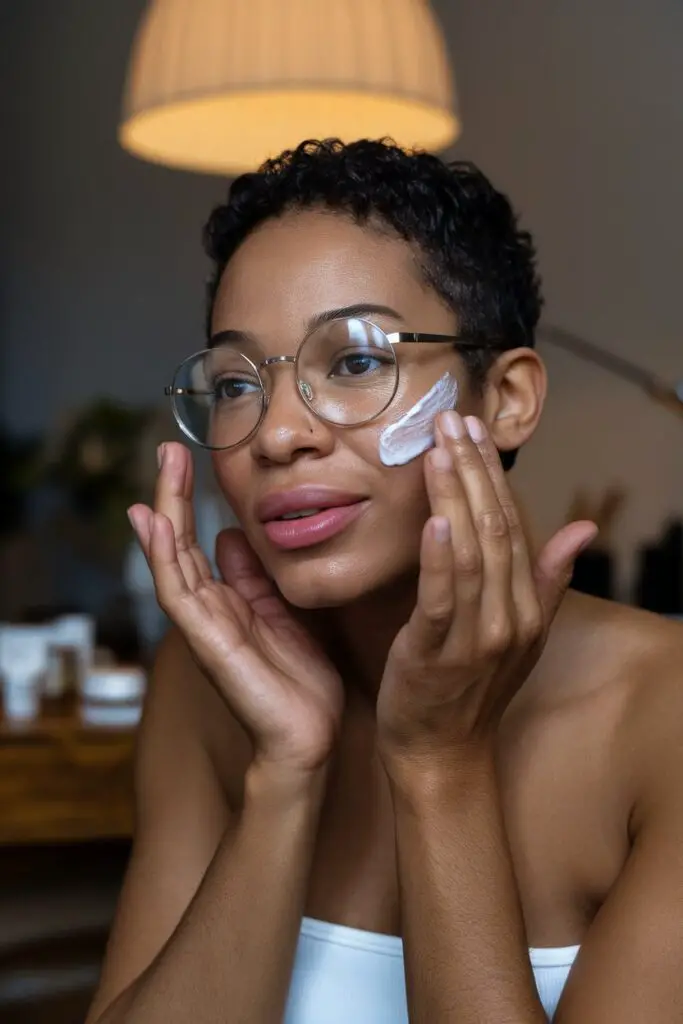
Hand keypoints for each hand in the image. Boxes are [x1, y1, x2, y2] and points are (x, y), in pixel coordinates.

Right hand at [128, 443, 343, 773]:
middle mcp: (209, 608)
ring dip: (164, 512)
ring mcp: (203, 624)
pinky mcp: (206, 642)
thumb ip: (255, 577)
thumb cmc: (299, 682)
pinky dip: (163, 557)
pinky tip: (156, 524)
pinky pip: (178, 593)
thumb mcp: (281, 613)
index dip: (191, 501)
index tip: (189, 458)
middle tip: (168, 447)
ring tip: (163, 468)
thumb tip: (233, 536)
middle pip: (179, 542)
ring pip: (172, 559)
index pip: (199, 540)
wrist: (308, 738)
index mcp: (228, 600)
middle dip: (173, 494)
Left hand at [376, 411, 596, 769]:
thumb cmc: (474, 689)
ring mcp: (475, 637)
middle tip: (450, 420)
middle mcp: (509, 617)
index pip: (514, 525)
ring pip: (471, 553)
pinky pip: (441, 599)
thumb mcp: (523, 632)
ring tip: (437, 449)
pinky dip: (440, 558)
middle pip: (494, 529)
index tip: (475, 430)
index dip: (493, 474)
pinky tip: (434, 519)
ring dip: (454, 497)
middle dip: (471, 470)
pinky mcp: (436, 654)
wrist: (443, 753)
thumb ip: (549, 578)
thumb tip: (583, 529)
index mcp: (527, 606)